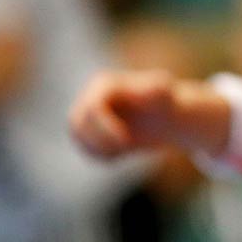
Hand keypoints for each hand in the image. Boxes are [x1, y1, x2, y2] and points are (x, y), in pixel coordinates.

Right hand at [69, 70, 231, 158]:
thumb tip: (155, 87)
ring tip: (124, 149)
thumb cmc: (164, 102)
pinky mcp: (87, 132)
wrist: (161, 116)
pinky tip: (121, 153)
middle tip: (125, 147)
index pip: (91, 108)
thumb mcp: (164, 93)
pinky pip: (85, 149)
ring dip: (98, 149)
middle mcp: (88, 98)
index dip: (104, 128)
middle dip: (100, 140)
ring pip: (77, 138)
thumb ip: (157, 88)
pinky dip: (101, 156)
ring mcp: (85, 115)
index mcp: (102, 85)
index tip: (126, 141)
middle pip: (76, 123)